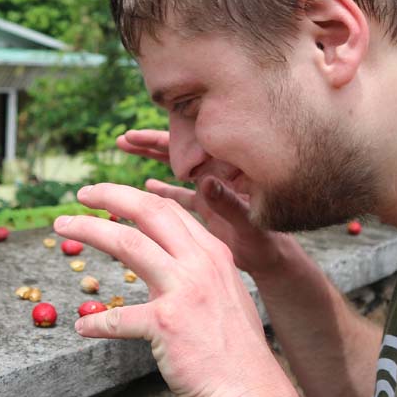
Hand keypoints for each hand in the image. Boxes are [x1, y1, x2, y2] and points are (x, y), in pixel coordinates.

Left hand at [54, 183, 287, 396]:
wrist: (249, 392)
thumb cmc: (233, 350)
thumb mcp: (224, 294)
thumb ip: (197, 271)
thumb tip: (166, 261)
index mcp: (213, 253)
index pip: (168, 210)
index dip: (134, 197)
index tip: (108, 197)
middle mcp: (200, 264)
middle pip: (148, 211)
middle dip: (109, 196)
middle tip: (82, 194)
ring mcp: (183, 291)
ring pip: (126, 244)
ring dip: (88, 230)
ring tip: (63, 228)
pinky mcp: (165, 324)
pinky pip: (116, 317)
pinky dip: (95, 322)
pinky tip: (83, 326)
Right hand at [116, 130, 295, 276]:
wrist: (271, 260)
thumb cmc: (267, 242)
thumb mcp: (249, 223)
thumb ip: (229, 203)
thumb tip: (207, 181)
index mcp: (226, 171)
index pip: (192, 145)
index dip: (164, 138)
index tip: (139, 135)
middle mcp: (216, 174)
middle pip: (180, 150)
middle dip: (151, 142)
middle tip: (125, 138)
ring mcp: (210, 188)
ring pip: (177, 167)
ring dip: (152, 158)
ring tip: (126, 147)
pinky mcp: (206, 205)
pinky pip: (181, 192)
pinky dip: (163, 188)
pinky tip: (146, 184)